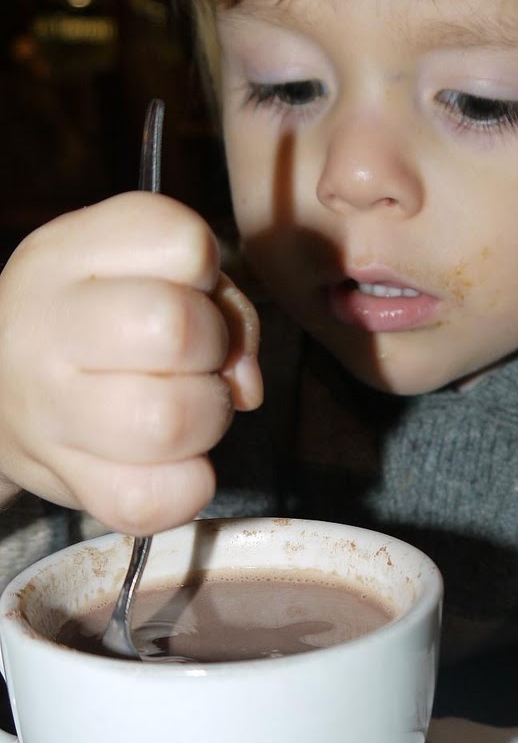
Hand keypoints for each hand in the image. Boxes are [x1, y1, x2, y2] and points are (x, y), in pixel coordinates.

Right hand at [0, 193, 262, 533]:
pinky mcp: (70, 485)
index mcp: (68, 254)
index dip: (206, 271)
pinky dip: (186, 486)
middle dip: (213, 347)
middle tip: (192, 359)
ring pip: (168, 421)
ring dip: (207, 418)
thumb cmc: (94, 319)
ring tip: (186, 408)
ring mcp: (48, 412)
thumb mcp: (141, 270)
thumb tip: (245, 384)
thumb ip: (218, 299)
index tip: (183, 289)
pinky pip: (151, 500)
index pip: (181, 242)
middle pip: (176, 328)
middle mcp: (46, 326)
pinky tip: (174, 462)